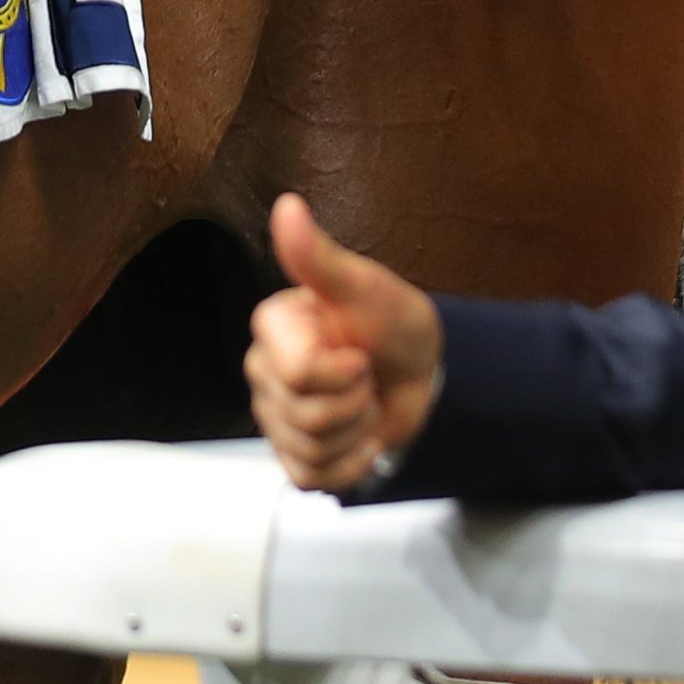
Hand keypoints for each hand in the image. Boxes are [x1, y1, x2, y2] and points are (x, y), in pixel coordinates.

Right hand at [245, 194, 445, 491]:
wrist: (419, 371)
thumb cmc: (392, 324)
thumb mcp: (366, 288)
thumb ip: (320, 256)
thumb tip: (288, 205)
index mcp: (272, 329)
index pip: (300, 375)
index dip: (345, 373)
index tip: (360, 352)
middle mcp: (263, 371)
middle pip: (307, 418)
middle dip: (354, 404)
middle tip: (366, 377)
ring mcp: (274, 415)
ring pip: (310, 450)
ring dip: (355, 434)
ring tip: (363, 404)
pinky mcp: (291, 452)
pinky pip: (310, 477)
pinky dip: (348, 466)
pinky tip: (360, 439)